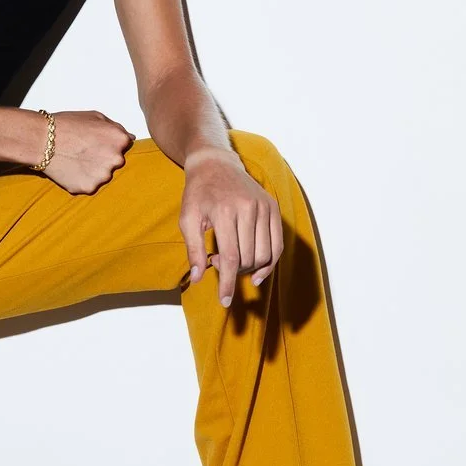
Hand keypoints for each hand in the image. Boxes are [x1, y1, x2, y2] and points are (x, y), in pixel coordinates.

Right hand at [41, 110, 135, 193]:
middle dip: (103, 158)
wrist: (42, 140)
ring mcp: (103, 176)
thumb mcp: (95, 116)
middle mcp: (116, 159)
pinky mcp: (89, 188)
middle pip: (115, 162)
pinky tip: (71, 169)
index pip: (124, 145)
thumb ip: (116, 128)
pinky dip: (82, 180)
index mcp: (120, 140)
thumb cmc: (67, 125)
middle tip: (83, 151)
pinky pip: (89, 185)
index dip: (108, 143)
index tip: (95, 142)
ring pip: (102, 175)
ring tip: (75, 160)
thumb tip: (130, 138)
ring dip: (93, 170)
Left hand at [179, 147, 283, 306]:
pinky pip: (277, 244)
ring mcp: (264, 207)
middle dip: (233, 271)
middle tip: (215, 261)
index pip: (230, 257)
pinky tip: (257, 271)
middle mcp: (248, 208)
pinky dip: (269, 262)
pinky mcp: (273, 207)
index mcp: (225, 212)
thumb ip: (193, 249)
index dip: (227, 282)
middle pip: (248, 258)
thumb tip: (198, 278)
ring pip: (264, 254)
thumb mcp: (187, 219)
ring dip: (249, 267)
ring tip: (231, 259)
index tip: (224, 301)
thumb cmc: (198, 194)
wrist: (215, 164)